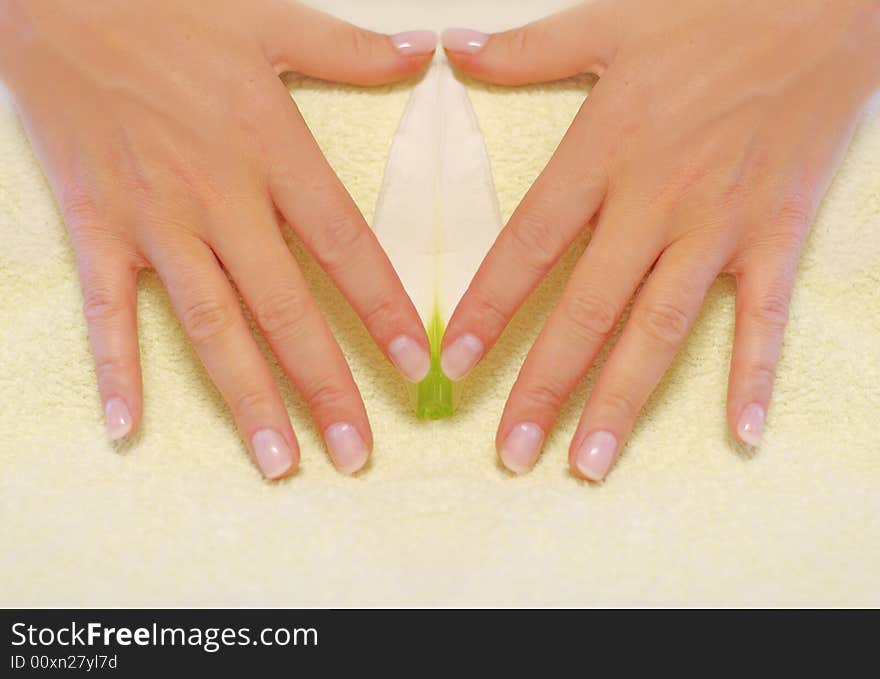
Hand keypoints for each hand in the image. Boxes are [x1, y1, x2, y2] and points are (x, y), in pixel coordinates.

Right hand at [0, 0, 438, 477]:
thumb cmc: (167, 8)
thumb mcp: (269, 20)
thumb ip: (349, 50)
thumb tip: (423, 52)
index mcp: (271, 149)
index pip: (343, 246)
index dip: (381, 310)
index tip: (412, 367)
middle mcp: (218, 197)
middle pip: (284, 309)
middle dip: (324, 386)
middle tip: (356, 452)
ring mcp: (154, 220)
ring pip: (210, 326)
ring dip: (246, 399)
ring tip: (278, 462)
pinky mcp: (97, 227)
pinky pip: (107, 311)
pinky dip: (116, 369)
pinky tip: (127, 429)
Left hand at [439, 0, 879, 479]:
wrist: (825, 1)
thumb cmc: (713, 11)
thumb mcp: (609, 21)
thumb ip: (526, 51)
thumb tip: (452, 50)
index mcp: (606, 150)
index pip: (530, 245)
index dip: (489, 309)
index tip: (454, 366)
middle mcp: (657, 199)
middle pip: (589, 309)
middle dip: (545, 385)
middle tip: (512, 451)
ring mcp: (720, 224)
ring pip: (662, 328)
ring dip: (623, 401)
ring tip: (589, 463)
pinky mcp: (777, 234)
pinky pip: (765, 316)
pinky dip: (754, 374)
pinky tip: (741, 434)